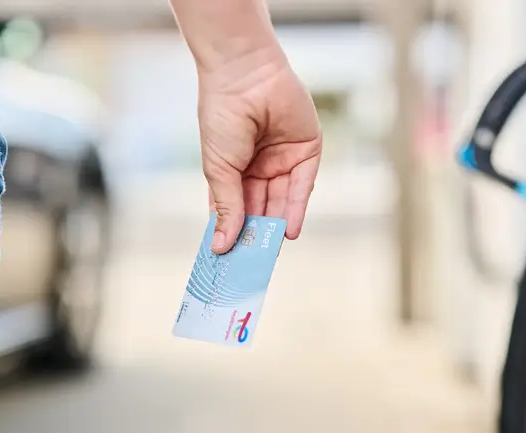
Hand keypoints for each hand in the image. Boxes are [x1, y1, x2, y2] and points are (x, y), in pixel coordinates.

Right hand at [197, 52, 321, 253]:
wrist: (245, 75)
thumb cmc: (222, 117)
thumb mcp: (219, 168)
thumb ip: (226, 207)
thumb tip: (219, 246)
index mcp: (234, 170)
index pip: (236, 209)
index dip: (233, 233)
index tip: (228, 261)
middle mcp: (260, 167)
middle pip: (261, 209)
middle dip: (257, 235)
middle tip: (252, 264)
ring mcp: (284, 159)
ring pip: (281, 201)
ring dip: (275, 227)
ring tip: (269, 254)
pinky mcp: (307, 151)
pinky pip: (303, 186)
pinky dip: (296, 209)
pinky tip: (288, 232)